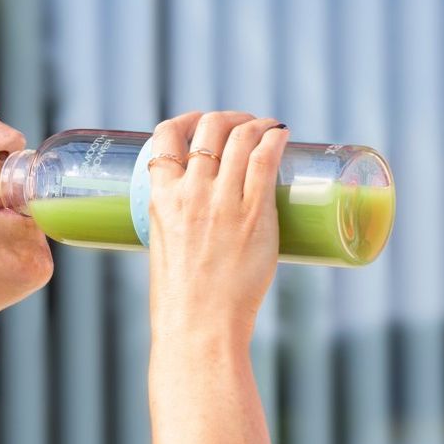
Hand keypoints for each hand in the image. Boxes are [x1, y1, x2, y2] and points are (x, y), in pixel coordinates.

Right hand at [146, 110, 289, 341]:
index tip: (200, 124)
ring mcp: (225, 201)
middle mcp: (191, 192)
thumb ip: (180, 224)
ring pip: (241, 137)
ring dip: (256, 123)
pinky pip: (266, 159)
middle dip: (227, 118)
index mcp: (160, 198)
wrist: (199, 326)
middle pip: (209, 128)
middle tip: (242, 126)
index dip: (186, 120)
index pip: (166, 136)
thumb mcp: (164, 249)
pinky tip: (282, 134)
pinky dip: (275, 138)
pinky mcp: (256, 213)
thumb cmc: (181, 299)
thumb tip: (206, 218)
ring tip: (267, 128)